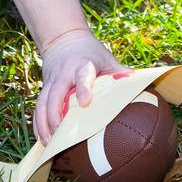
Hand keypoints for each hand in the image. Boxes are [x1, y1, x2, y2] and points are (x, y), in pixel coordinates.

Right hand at [34, 28, 129, 145]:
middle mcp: (64, 73)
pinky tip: (42, 138)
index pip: (82, 75)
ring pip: (43, 102)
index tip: (86, 103)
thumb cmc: (90, 52)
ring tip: (49, 142)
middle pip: (55, 94)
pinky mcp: (44, 88)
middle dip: (55, 114)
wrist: (64, 39)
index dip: (83, 88)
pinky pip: (38, 107)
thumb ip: (121, 73)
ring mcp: (51, 81)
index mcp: (82, 65)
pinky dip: (38, 123)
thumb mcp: (107, 58)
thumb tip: (143, 88)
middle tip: (59, 134)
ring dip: (44, 123)